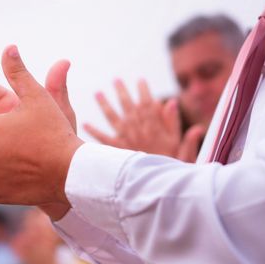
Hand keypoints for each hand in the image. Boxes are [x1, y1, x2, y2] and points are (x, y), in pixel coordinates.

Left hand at [83, 79, 204, 161]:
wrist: (158, 183)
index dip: (144, 91)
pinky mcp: (118, 150)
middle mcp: (137, 130)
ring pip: (114, 118)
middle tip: (116, 80)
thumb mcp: (178, 143)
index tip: (140, 80)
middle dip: (122, 92)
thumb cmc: (171, 163)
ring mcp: (126, 139)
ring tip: (97, 93)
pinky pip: (104, 140)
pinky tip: (86, 124)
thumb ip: (174, 122)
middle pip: (128, 107)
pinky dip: (95, 132)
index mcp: (153, 126)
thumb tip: (172, 101)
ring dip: (105, 105)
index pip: (147, 104)